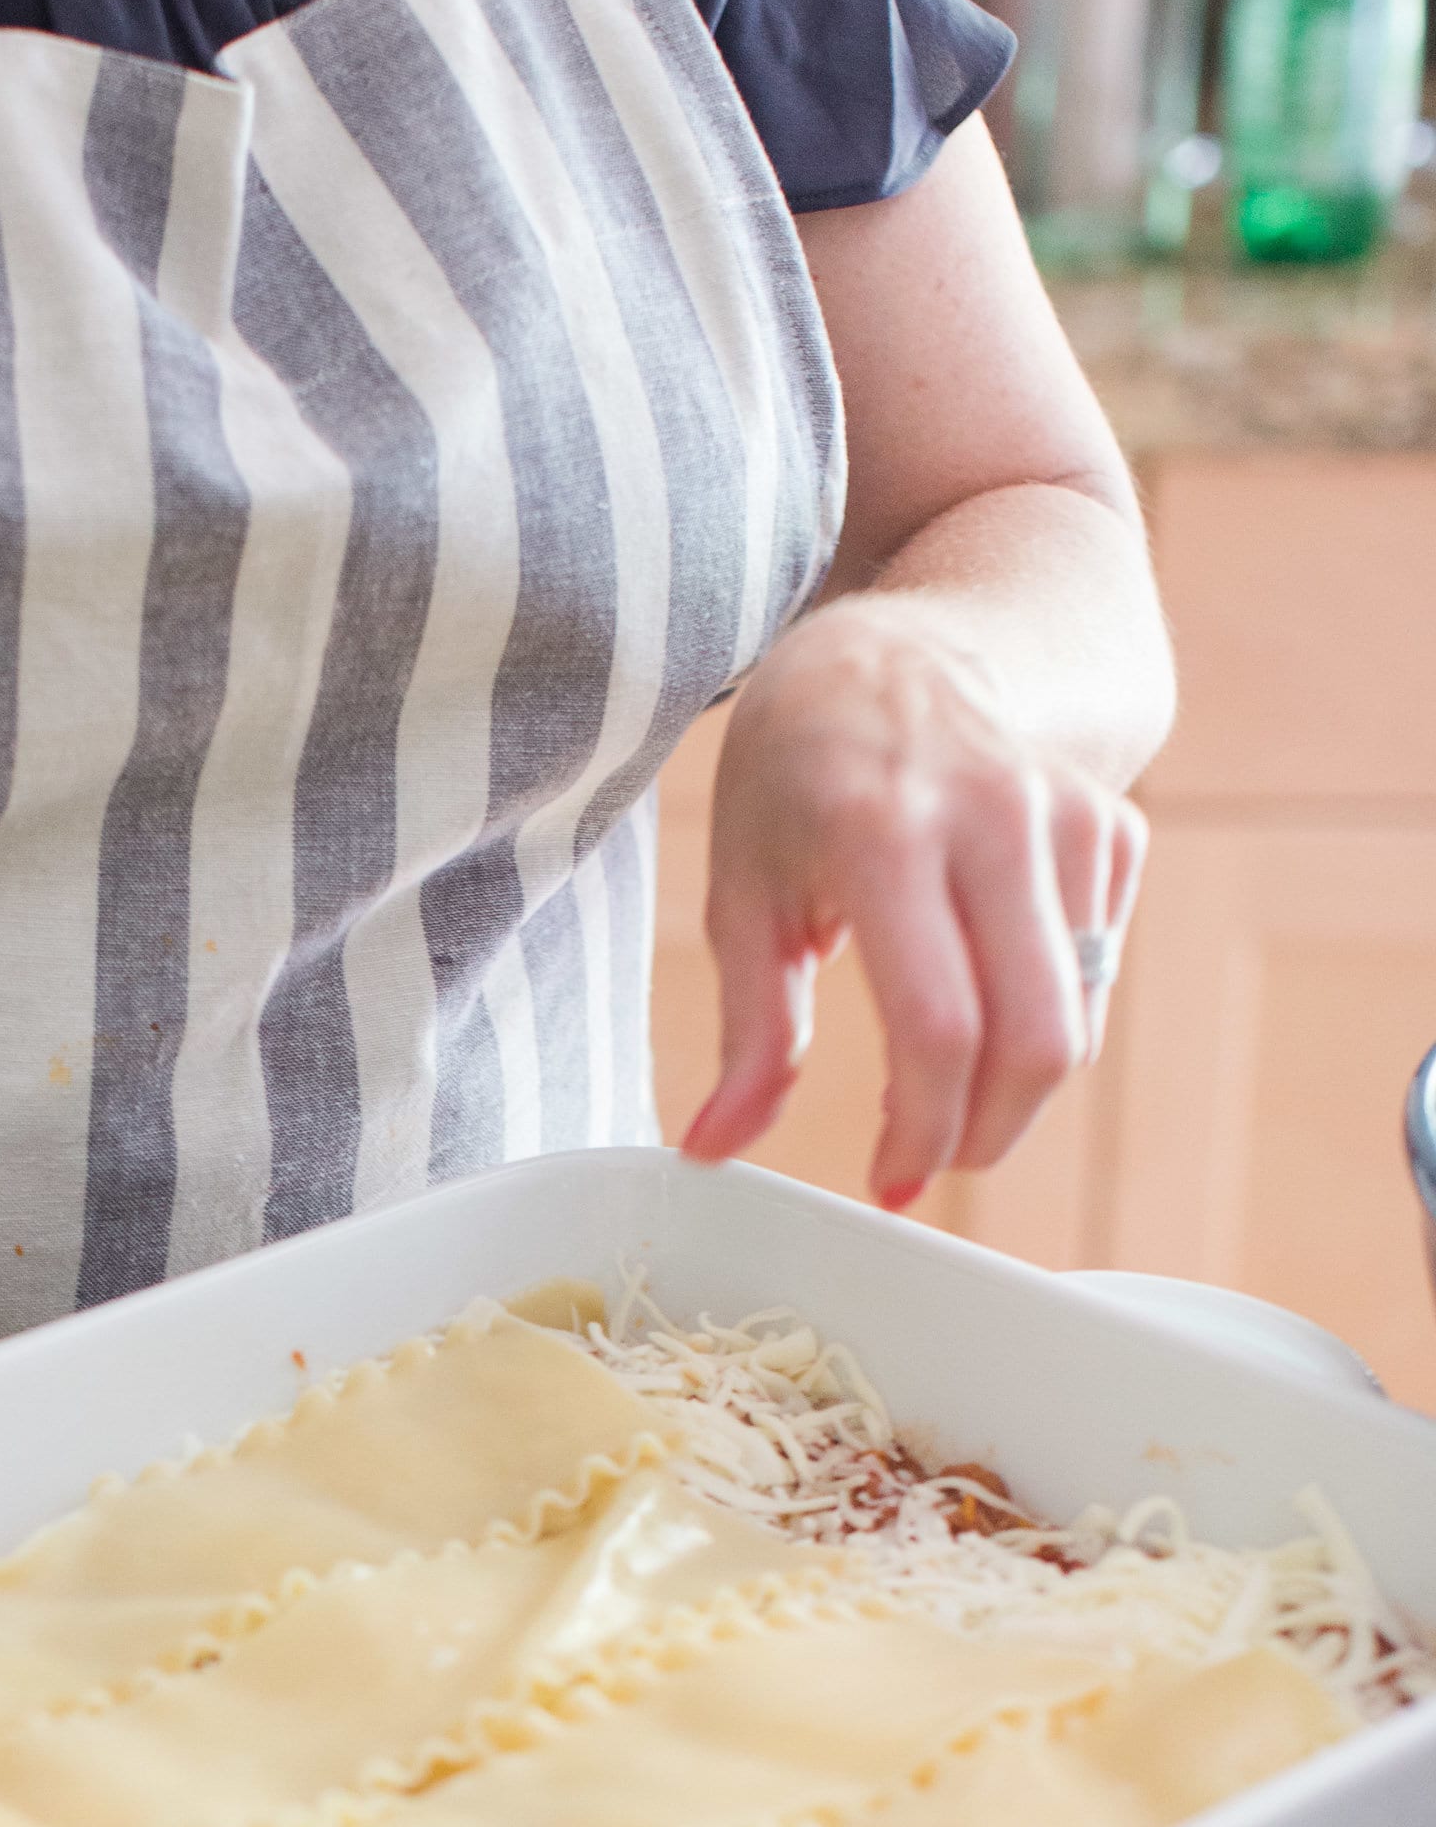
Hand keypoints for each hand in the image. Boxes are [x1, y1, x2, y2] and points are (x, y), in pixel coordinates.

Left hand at [684, 596, 1148, 1211]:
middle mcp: (995, 815)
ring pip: (1077, 1015)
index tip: (890, 1181)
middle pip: (1037, 1037)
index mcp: (884, 830)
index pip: (939, 1025)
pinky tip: (983, 995)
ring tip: (942, 1089)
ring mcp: (1070, 814)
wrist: (905, 645)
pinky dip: (1044, 1015)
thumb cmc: (802, 772)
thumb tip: (711, 1149)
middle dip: (987, 1133)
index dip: (923, 1131)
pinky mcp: (1115, 825)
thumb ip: (748, 1029)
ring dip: (1014, 1086)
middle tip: (930, 1163)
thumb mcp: (746, 889)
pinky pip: (1095, 971)